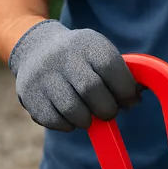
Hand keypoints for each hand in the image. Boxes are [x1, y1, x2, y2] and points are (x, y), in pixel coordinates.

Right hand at [8, 19, 140, 131]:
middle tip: (108, 112)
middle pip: (92, 91)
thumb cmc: (81, 60)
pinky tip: (69, 116)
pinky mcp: (29, 93)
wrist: (36, 48)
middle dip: (107, 109)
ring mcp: (43, 74)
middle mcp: (63, 55)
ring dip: (87, 120)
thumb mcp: (101, 55)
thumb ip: (123, 75)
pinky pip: (54, 120)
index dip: (125, 91)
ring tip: (88, 115)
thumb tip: (138, 96)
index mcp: (88, 43)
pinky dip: (67, 125)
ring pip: (73, 110)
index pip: (111, 68)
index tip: (128, 101)